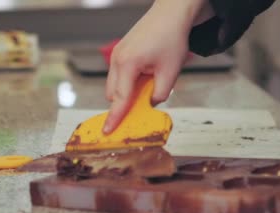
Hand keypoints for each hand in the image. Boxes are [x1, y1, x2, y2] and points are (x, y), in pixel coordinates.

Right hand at [103, 0, 209, 133]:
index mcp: (128, 63)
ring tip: (150, 83)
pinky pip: (119, 74)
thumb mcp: (171, 72)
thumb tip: (150, 105)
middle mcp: (117, 58)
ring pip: (115, 84)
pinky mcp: (121, 51)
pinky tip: (146, 75)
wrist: (172, 13)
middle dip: (125, 103)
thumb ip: (160, 94)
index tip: (107, 131)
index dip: (115, 117)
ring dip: (128, 91)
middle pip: (113, 93)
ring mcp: (117, 54)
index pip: (120, 98)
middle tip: (143, 106)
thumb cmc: (172, 38)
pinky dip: (129, 81)